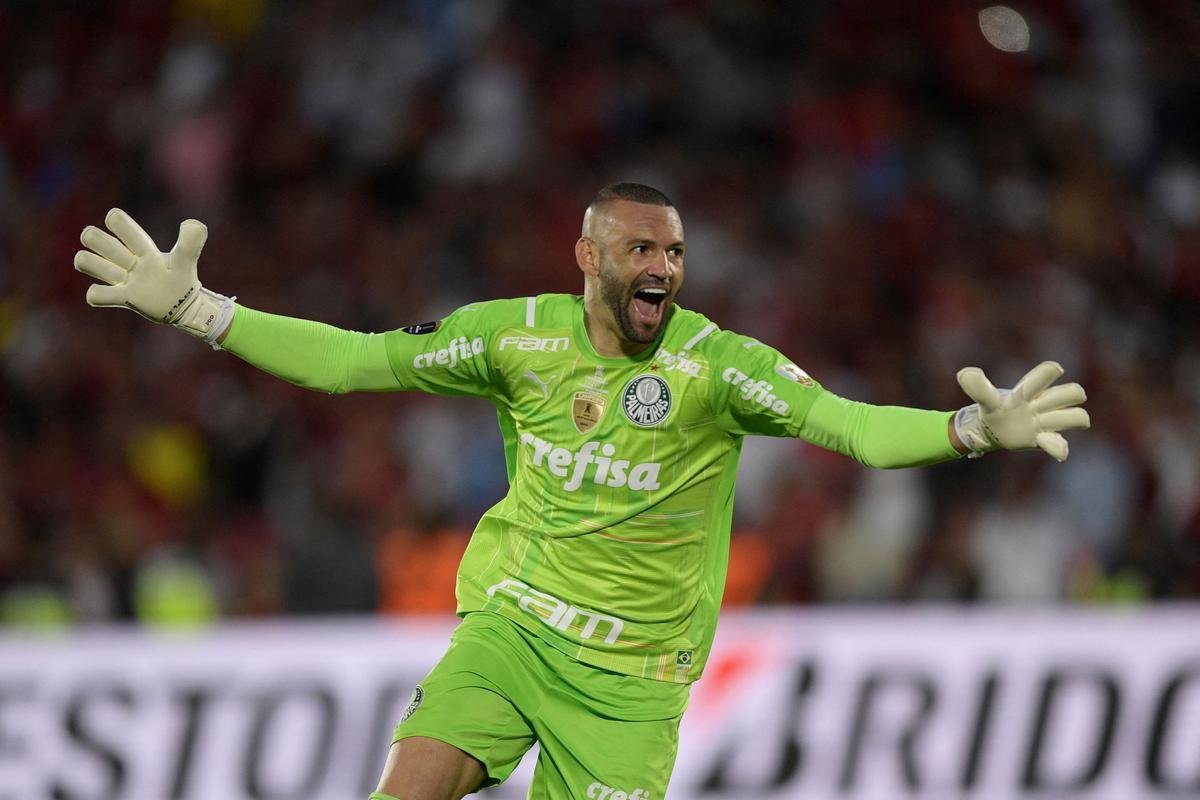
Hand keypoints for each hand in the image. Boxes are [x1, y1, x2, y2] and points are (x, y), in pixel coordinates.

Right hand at [75, 208, 232, 342]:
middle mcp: (129, 261)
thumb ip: (191, 243)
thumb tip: (194, 224)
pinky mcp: (123, 299)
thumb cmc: (183, 280)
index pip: (121, 225)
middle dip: (95, 239)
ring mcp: (124, 280)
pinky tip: (108, 295)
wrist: (185, 308)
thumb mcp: (187, 260)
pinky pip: (96, 295)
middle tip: (118, 255)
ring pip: (87, 262)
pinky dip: (96, 294)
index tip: (119, 224)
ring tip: (115, 275)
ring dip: (91, 264)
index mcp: (143, 249)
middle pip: (96, 239)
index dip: (117, 222)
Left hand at [954, 361, 1089, 461]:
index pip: (1045, 375)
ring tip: (1046, 428)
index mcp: (1029, 391)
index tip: (1054, 370)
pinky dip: (1058, 447)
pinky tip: (1043, 442)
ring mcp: (1046, 422)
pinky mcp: (1043, 440)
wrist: (991, 431)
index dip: (1050, 372)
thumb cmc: (992, 411)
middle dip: (1067, 396)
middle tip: (1045, 405)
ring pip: (1076, 417)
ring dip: (1070, 420)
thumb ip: (978, 388)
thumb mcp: (985, 400)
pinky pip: (1059, 444)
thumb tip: (964, 373)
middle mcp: (1043, 404)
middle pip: (1072, 393)